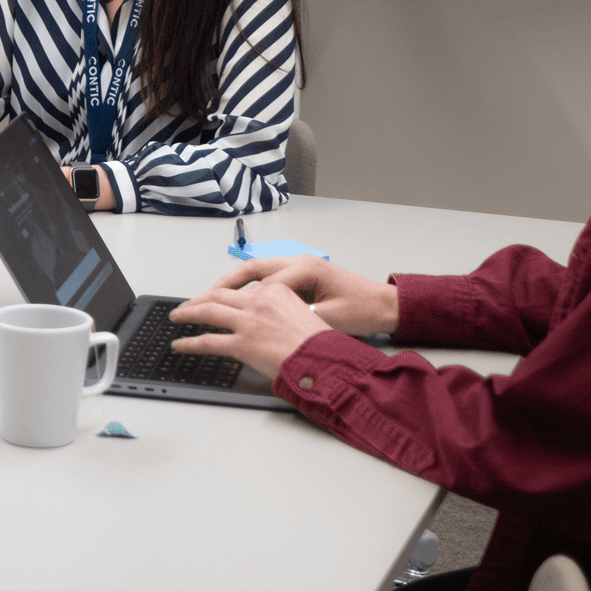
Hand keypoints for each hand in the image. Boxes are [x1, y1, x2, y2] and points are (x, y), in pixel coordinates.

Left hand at [168, 279, 330, 380]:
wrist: (327, 360)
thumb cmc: (322, 343)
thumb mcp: (306, 314)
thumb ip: (282, 310)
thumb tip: (270, 319)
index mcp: (275, 292)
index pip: (242, 291)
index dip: (224, 295)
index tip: (216, 299)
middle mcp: (258, 302)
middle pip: (219, 296)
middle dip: (200, 299)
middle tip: (188, 305)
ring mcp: (247, 322)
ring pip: (208, 312)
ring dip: (188, 313)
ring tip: (176, 317)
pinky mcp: (241, 343)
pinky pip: (207, 341)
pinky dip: (189, 343)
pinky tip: (180, 344)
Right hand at [205, 254, 399, 335]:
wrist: (385, 305)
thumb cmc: (363, 311)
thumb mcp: (331, 318)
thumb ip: (300, 318)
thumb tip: (272, 328)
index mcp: (306, 269)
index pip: (265, 283)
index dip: (244, 300)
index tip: (225, 314)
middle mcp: (299, 262)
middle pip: (253, 269)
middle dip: (227, 284)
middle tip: (204, 298)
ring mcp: (299, 267)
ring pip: (258, 272)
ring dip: (236, 284)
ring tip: (214, 297)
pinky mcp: (301, 276)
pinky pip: (268, 279)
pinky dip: (251, 288)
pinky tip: (240, 301)